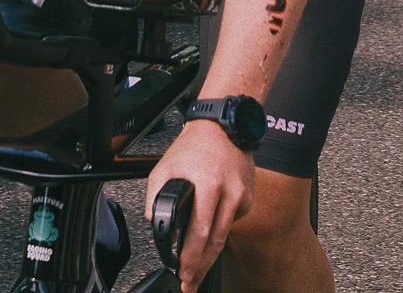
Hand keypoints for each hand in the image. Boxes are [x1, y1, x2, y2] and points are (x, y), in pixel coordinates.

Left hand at [145, 122, 253, 292]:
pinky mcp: (247, 198)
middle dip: (200, 266)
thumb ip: (157, 194)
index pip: (200, 230)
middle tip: (189, 283)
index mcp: (207, 184)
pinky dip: (219, 229)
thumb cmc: (193, 146)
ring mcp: (242, 196)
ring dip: (210, 257)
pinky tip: (210, 231)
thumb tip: (154, 221)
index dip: (191, 257)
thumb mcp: (166, 165)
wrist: (222, 126)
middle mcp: (228, 193)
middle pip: (215, 241)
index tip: (183, 273)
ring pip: (224, 235)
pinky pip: (231, 221)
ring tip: (197, 273)